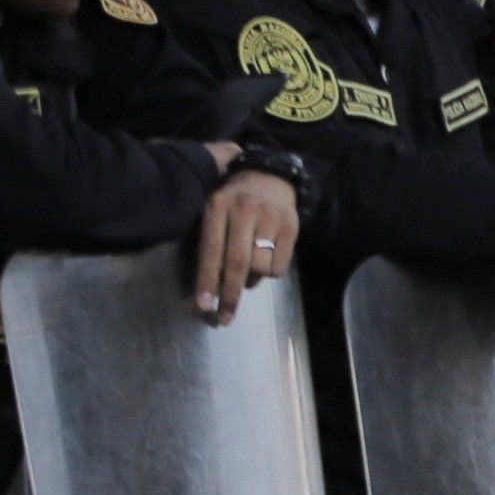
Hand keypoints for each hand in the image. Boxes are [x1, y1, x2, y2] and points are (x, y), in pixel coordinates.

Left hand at [184, 157, 296, 324]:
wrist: (270, 176)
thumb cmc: (234, 201)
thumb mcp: (215, 212)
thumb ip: (211, 244)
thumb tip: (210, 290)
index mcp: (218, 206)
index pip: (211, 249)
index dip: (207, 280)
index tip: (203, 306)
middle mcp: (245, 210)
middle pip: (238, 262)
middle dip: (230, 294)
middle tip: (224, 318)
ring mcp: (271, 217)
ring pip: (261, 267)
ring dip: (252, 281)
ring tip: (250, 272)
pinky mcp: (291, 227)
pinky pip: (279, 267)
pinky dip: (270, 273)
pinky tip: (266, 259)